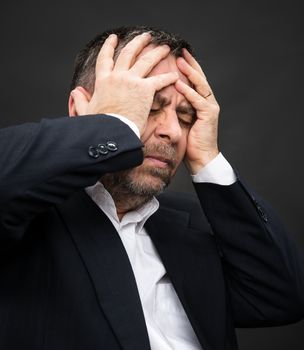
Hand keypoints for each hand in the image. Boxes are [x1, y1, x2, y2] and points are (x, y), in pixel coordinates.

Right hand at [71, 33, 178, 134]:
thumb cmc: (100, 125)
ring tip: (165, 47)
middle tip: (146, 37)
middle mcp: (117, 76)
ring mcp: (132, 81)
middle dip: (138, 42)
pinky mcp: (145, 90)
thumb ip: (80, 100)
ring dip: (157, 52)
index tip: (113, 38)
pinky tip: (175, 75)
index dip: (109, 47)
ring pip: (146, 60)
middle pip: (128, 53)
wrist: (113, 132)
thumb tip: (75, 92)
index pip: (105, 58)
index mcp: (103, 80)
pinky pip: (159, 80)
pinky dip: (168, 77)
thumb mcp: (86, 111)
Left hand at [175, 49, 219, 173]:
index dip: (188, 68)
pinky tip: (179, 84)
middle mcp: (208, 102)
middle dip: (190, 64)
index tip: (179, 56)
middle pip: (199, 78)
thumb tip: (164, 99)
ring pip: (200, 85)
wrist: (201, 158)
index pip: (195, 81)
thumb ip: (178, 108)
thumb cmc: (189, 141)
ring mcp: (210, 107)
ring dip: (190, 73)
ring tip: (180, 61)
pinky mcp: (209, 115)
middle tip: (181, 51)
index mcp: (201, 102)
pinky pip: (198, 100)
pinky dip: (189, 92)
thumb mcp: (182, 121)